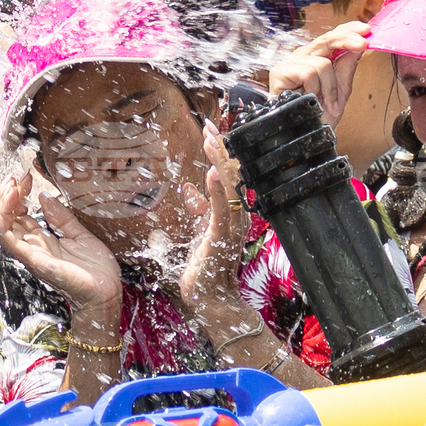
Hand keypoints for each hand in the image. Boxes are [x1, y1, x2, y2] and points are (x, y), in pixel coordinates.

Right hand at [0, 172, 121, 311]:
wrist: (106, 291)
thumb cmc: (95, 269)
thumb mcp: (79, 234)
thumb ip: (61, 217)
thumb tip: (44, 196)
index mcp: (43, 238)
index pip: (19, 213)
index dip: (19, 193)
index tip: (26, 177)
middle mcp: (33, 246)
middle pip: (7, 218)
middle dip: (7, 195)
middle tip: (16, 178)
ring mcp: (32, 254)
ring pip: (4, 228)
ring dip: (2, 206)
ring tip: (9, 188)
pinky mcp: (36, 261)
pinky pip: (12, 245)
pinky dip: (0, 229)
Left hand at [178, 120, 250, 311]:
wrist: (214, 299)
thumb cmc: (207, 267)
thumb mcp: (199, 231)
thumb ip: (198, 210)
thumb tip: (189, 188)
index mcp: (231, 211)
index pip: (227, 175)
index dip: (219, 152)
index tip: (210, 131)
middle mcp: (236, 215)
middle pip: (231, 174)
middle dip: (220, 149)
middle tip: (211, 126)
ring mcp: (231, 225)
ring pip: (228, 186)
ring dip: (218, 162)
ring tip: (211, 140)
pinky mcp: (220, 236)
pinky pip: (220, 209)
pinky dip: (217, 190)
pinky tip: (211, 172)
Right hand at [268, 21, 369, 126]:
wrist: (305, 136)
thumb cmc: (319, 116)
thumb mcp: (341, 89)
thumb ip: (347, 66)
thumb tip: (360, 44)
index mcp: (316, 58)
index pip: (332, 36)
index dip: (348, 30)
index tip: (366, 29)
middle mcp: (303, 57)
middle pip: (326, 39)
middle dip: (346, 40)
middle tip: (362, 44)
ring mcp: (291, 64)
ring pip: (322, 63)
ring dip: (330, 87)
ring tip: (328, 103)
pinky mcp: (280, 72)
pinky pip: (309, 73)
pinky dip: (316, 89)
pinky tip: (311, 99)